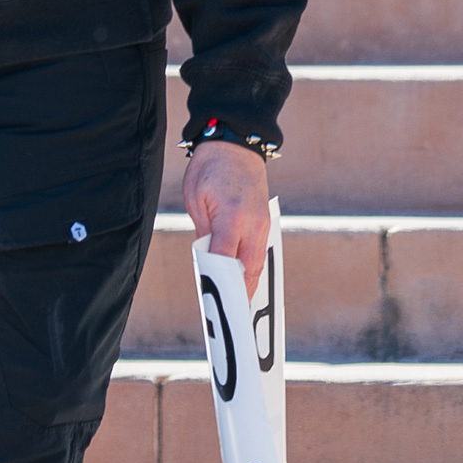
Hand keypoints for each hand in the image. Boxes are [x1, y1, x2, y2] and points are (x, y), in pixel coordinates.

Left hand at [181, 140, 273, 300]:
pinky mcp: (265, 223)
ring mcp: (263, 224)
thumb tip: (207, 262)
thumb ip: (203, 233)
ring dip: (249, 285)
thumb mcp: (196, 200)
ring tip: (238, 308)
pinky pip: (259, 253)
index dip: (218, 283)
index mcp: (232, 217)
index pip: (224, 260)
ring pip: (257, 265)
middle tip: (230, 318)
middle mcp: (253, 224)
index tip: (212, 302)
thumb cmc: (210, 169)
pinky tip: (244, 284)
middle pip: (248, 270)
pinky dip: (252, 270)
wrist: (236, 144)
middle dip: (240, 294)